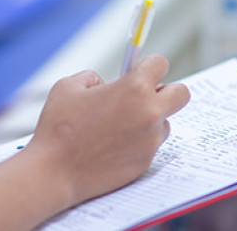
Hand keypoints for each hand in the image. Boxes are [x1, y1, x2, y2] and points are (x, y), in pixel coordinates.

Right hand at [25, 54, 189, 207]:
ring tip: (120, 125)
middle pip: (181, 93)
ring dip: (150, 120)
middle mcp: (149, 113)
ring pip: (165, 122)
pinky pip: (151, 145)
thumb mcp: (69, 86)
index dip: (148, 65)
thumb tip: (105, 83)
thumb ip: (93, 78)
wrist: (54, 172)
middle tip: (146, 95)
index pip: (160, 64)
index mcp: (134, 88)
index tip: (140, 70)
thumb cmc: (57, 128)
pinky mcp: (146, 162)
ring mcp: (150, 140)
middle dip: (167, 90)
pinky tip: (114, 145)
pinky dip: (138, 142)